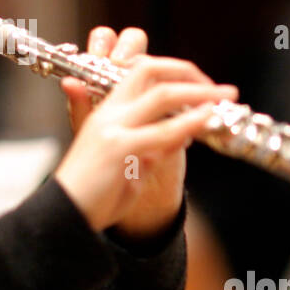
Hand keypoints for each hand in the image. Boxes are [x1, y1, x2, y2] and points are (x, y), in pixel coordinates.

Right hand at [53, 27, 237, 237]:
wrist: (63, 217)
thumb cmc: (91, 197)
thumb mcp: (124, 166)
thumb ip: (147, 150)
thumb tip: (175, 141)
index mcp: (105, 113)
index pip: (140, 72)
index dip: (173, 72)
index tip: (202, 85)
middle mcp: (107, 113)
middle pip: (151, 72)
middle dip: (189, 73)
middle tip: (220, 87)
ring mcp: (112, 128)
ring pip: (162, 95)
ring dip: (200, 92)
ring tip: (226, 95)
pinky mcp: (118, 148)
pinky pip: (162, 130)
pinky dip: (190, 121)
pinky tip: (208, 118)